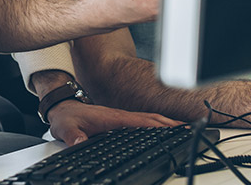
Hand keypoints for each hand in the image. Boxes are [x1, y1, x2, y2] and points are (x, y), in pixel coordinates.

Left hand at [46, 99, 180, 144]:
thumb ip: (73, 136)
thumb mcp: (66, 128)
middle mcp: (120, 115)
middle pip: (150, 119)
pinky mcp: (120, 120)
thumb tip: (79, 142)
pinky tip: (162, 129)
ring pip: (148, 119)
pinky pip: (142, 121)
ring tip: (182, 128)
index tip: (174, 127)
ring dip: (165, 123)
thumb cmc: (67, 117)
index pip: (140, 121)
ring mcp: (121, 117)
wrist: (63, 107)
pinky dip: (155, 124)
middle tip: (188, 128)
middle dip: (169, 123)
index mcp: (112, 118)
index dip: (158, 124)